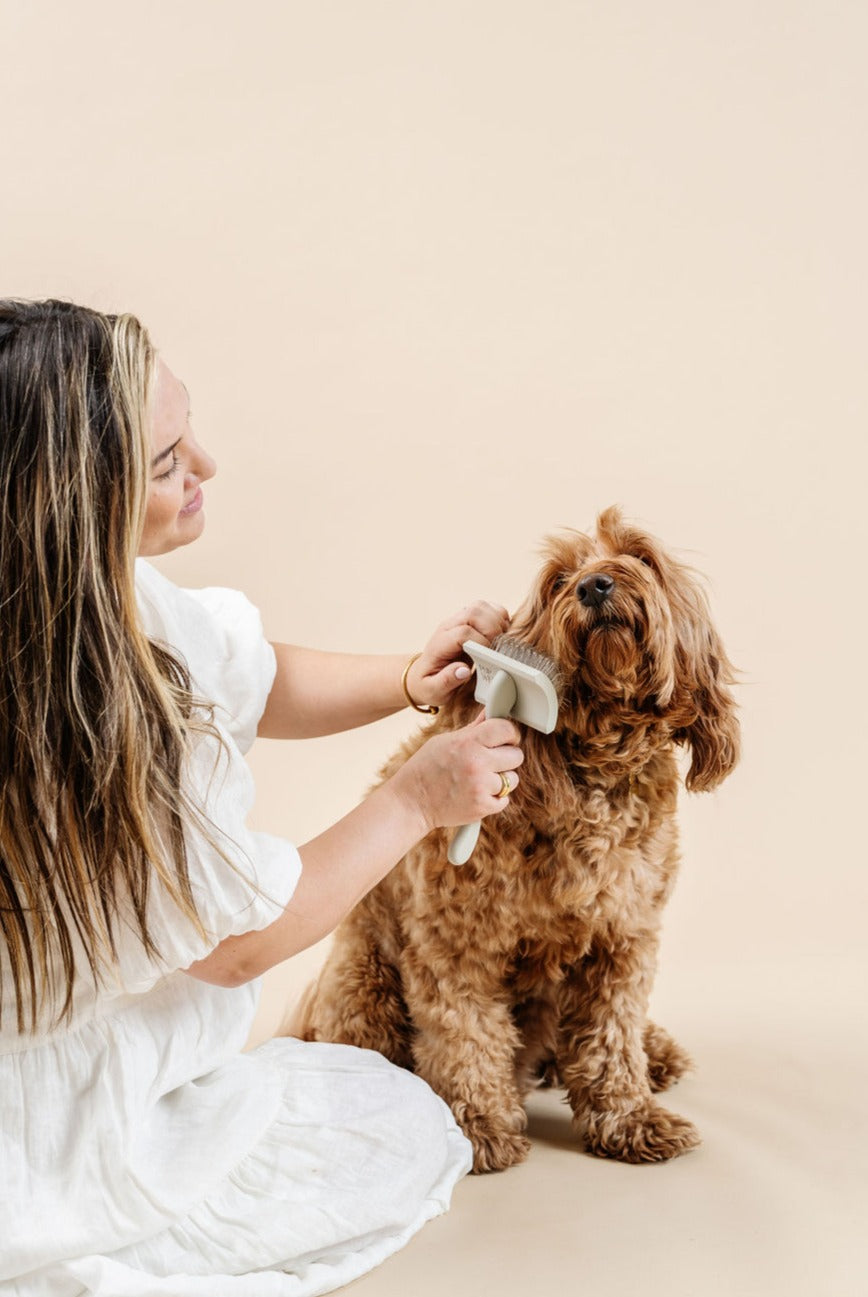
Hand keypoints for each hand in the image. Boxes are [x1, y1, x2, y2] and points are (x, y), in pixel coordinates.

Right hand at [393, 711, 523, 832]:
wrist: (411, 802)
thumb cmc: (425, 768)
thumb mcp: (445, 741)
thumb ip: (473, 729)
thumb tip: (491, 713)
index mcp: (467, 742)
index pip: (507, 729)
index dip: (509, 733)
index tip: (506, 738)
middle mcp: (477, 763)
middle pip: (516, 755)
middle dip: (506, 757)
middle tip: (490, 761)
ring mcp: (481, 787)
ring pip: (512, 779)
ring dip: (501, 780)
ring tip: (480, 779)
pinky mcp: (482, 807)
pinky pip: (505, 799)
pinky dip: (494, 798)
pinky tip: (477, 793)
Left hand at [406, 600, 510, 709]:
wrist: (424, 674)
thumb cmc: (430, 683)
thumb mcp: (433, 690)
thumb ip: (446, 682)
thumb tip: (464, 671)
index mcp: (440, 643)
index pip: (463, 632)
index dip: (481, 642)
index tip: (490, 658)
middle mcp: (448, 627)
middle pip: (473, 612)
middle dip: (492, 628)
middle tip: (499, 648)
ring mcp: (458, 620)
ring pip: (480, 606)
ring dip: (497, 620)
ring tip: (502, 640)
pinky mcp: (468, 619)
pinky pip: (487, 608)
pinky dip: (499, 617)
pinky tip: (501, 634)